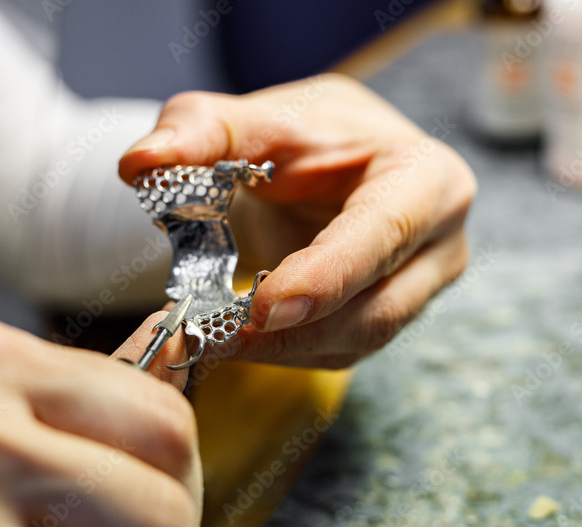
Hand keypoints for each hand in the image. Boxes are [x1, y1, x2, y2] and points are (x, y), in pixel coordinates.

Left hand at [120, 74, 475, 367]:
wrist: (328, 160)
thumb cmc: (300, 135)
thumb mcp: (249, 119)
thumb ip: (197, 132)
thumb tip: (140, 163)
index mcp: (426, 178)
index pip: (382, 236)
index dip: (325, 277)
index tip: (261, 307)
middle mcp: (440, 242)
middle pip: (376, 310)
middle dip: (291, 330)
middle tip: (209, 334)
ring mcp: (423, 288)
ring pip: (357, 342)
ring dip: (280, 348)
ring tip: (207, 337)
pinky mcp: (392, 318)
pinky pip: (340, 352)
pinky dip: (284, 352)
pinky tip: (235, 339)